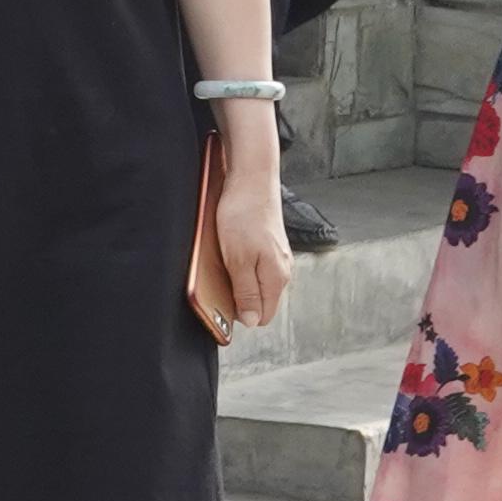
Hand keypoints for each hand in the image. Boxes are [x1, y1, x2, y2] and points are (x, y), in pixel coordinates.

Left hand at [207, 112, 291, 339]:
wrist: (252, 178)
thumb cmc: (244, 215)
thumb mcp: (239, 259)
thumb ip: (246, 292)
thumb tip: (250, 322)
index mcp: (277, 278)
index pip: (262, 316)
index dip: (240, 313)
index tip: (221, 301)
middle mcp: (282, 270)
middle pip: (258, 299)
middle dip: (237, 295)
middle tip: (219, 275)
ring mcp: (276, 256)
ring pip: (254, 281)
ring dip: (236, 277)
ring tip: (223, 258)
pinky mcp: (267, 243)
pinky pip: (253, 264)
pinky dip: (238, 261)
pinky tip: (228, 247)